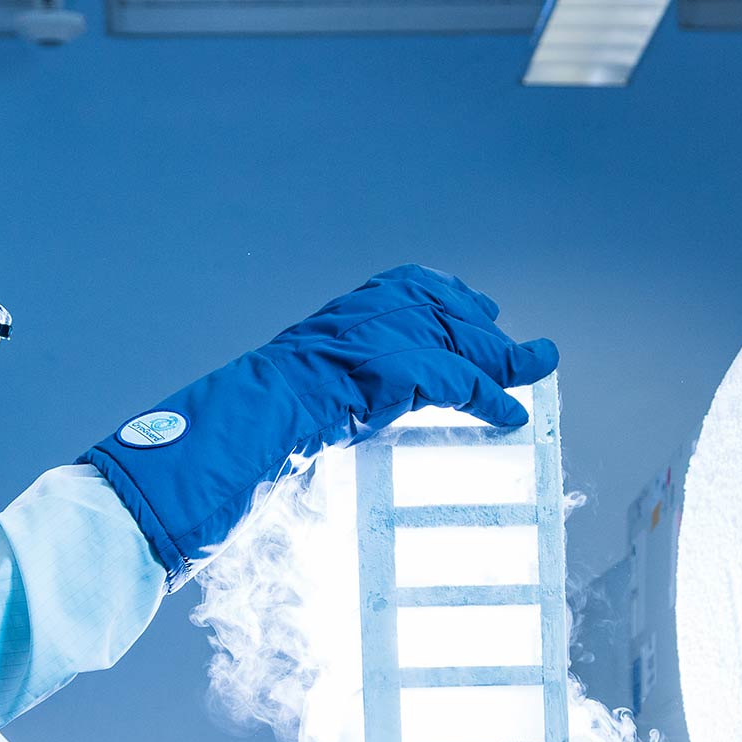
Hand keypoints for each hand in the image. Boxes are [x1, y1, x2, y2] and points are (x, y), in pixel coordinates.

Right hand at [83, 266, 556, 579]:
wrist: (202, 449)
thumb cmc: (225, 451)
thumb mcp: (278, 423)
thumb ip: (312, 416)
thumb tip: (317, 441)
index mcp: (320, 333)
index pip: (395, 290)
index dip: (442, 297)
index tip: (479, 308)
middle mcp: (339, 326)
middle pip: (431, 309)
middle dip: (485, 328)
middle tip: (532, 351)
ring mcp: (352, 345)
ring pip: (445, 337)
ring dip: (500, 356)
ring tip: (539, 372)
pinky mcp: (370, 374)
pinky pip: (442, 378)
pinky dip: (483, 396)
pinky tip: (509, 416)